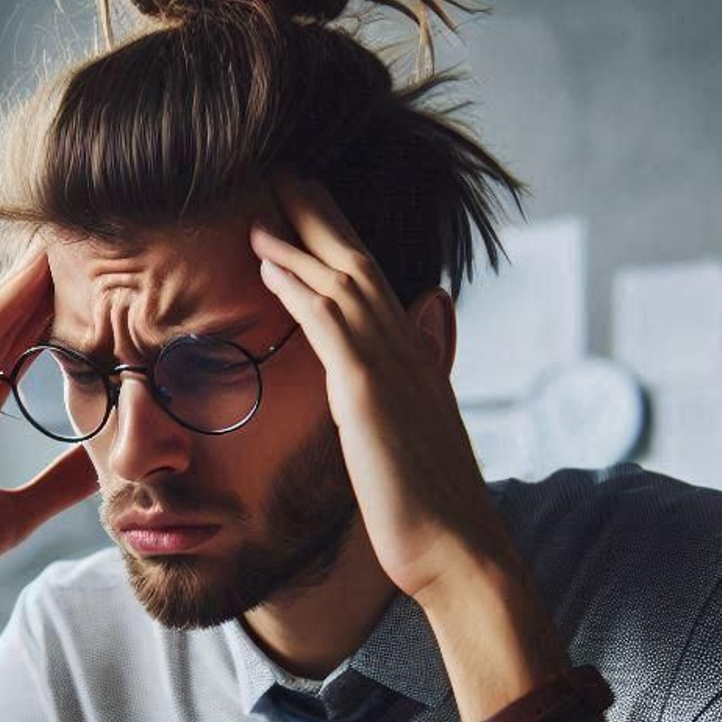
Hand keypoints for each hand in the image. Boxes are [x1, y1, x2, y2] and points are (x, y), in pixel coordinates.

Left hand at [248, 169, 506, 609]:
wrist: (456, 550)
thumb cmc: (431, 509)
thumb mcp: (417, 437)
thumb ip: (412, 386)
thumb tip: (417, 343)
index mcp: (418, 360)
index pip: (376, 285)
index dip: (342, 244)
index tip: (312, 210)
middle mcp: (410, 350)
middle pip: (360, 263)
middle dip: (322, 215)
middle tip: (287, 171)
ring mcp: (392, 366)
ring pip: (343, 279)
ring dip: (301, 234)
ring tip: (265, 196)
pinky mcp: (370, 392)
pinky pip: (328, 322)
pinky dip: (297, 283)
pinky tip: (266, 257)